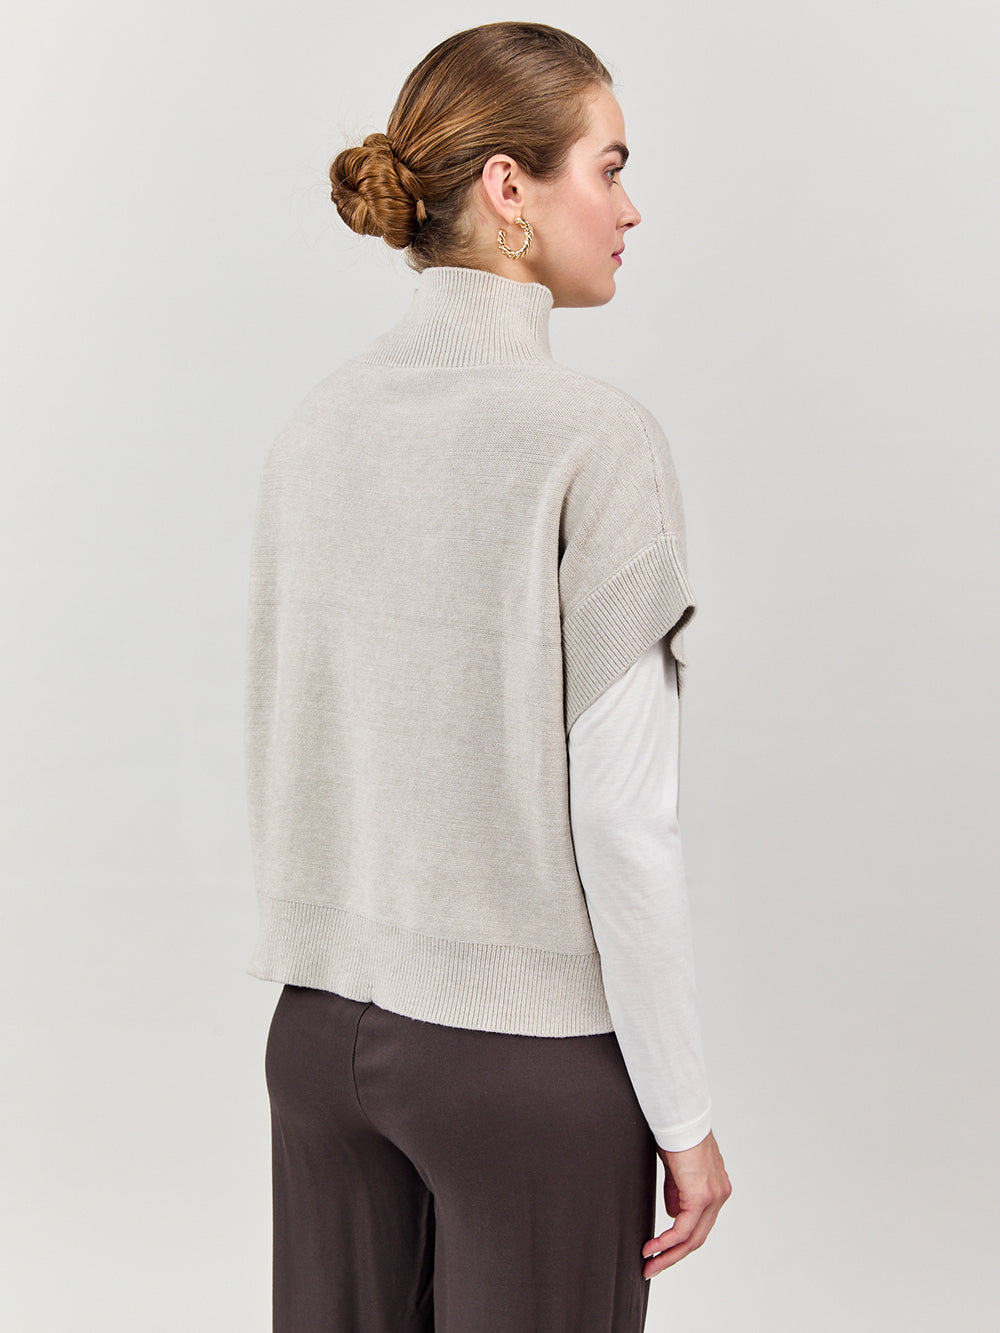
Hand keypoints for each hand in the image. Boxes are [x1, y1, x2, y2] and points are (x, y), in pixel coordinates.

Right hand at [642, 1129, 730, 1277]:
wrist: (680, 1117)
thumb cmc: (676, 1134)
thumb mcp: (677, 1169)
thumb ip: (677, 1191)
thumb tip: (672, 1212)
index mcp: (716, 1187)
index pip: (700, 1223)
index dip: (679, 1240)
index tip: (660, 1250)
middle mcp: (720, 1195)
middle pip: (698, 1237)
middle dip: (673, 1255)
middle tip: (653, 1266)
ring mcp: (714, 1197)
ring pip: (692, 1238)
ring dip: (668, 1254)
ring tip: (649, 1263)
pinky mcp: (701, 1195)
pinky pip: (683, 1228)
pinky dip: (666, 1241)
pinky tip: (653, 1247)